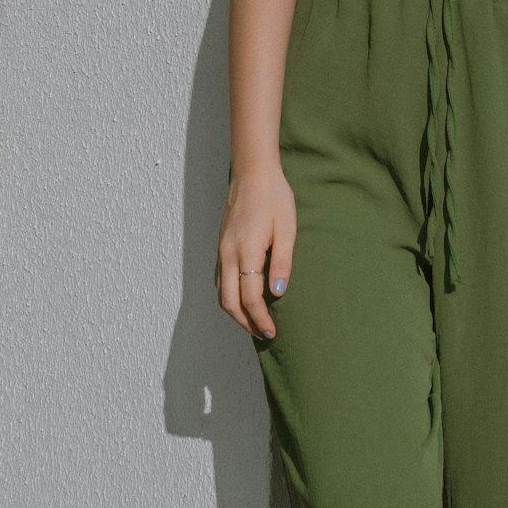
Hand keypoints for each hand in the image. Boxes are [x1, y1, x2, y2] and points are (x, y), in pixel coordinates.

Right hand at [215, 167, 296, 338]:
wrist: (252, 172)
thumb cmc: (274, 197)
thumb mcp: (287, 228)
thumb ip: (282, 262)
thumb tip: (277, 293)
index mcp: (246, 251)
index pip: (249, 297)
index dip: (260, 319)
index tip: (272, 332)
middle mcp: (228, 254)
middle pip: (229, 302)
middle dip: (246, 323)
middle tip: (264, 334)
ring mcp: (221, 250)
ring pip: (221, 293)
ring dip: (235, 312)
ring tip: (255, 321)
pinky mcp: (221, 245)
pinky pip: (220, 279)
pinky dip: (229, 296)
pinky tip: (243, 298)